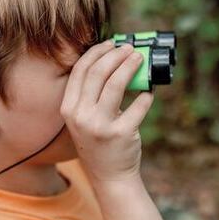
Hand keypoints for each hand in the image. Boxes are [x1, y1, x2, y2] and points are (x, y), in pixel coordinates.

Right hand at [60, 40, 153, 183]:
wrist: (109, 175)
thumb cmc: (99, 141)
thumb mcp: (85, 118)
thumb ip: (93, 94)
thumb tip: (114, 60)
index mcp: (69, 109)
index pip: (80, 71)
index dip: (97, 52)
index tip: (111, 44)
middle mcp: (81, 116)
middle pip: (98, 73)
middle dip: (116, 55)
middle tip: (130, 48)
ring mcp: (100, 126)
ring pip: (116, 84)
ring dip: (130, 66)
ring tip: (140, 58)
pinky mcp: (121, 133)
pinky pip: (138, 105)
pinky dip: (146, 93)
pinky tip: (149, 89)